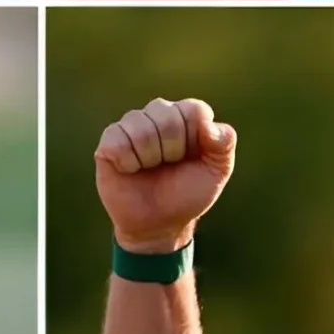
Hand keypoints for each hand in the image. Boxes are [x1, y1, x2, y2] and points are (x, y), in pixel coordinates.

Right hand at [95, 97, 236, 253]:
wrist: (158, 224)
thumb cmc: (187, 193)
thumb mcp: (216, 171)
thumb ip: (223, 143)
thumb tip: (208, 124)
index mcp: (187, 116)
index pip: (194, 110)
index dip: (194, 139)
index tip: (192, 158)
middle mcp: (159, 114)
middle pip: (168, 115)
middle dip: (173, 150)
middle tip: (168, 166)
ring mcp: (132, 125)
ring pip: (142, 127)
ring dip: (150, 157)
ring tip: (149, 168)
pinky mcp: (110, 139)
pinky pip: (118, 139)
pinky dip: (128, 162)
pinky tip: (130, 169)